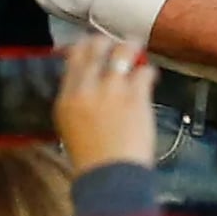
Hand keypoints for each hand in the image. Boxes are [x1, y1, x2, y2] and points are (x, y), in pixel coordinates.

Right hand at [52, 38, 156, 171]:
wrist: (109, 173)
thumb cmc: (91, 156)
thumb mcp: (70, 126)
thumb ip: (76, 102)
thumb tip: (85, 86)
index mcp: (65, 98)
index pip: (72, 60)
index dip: (83, 48)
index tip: (91, 45)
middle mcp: (85, 89)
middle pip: (94, 50)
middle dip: (106, 42)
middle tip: (116, 43)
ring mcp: (111, 91)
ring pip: (121, 54)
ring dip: (131, 48)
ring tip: (136, 47)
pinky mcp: (136, 97)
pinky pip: (144, 72)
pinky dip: (148, 71)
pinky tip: (150, 75)